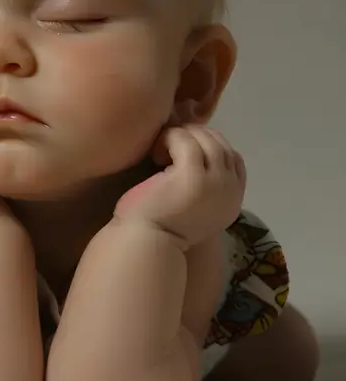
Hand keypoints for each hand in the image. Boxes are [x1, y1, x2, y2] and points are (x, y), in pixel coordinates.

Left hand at [114, 126, 245, 250]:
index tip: (187, 151)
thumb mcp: (195, 207)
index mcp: (233, 201)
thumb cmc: (163, 228)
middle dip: (198, 137)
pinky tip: (157, 150)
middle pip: (223, 146)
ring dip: (185, 136)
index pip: (234, 160)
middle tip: (173, 142)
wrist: (145, 244)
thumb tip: (198, 154)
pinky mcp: (191, 176)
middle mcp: (230, 191)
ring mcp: (214, 183)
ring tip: (164, 147)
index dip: (211, 148)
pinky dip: (171, 138)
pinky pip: (186, 141)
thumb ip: (206, 186)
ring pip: (208, 141)